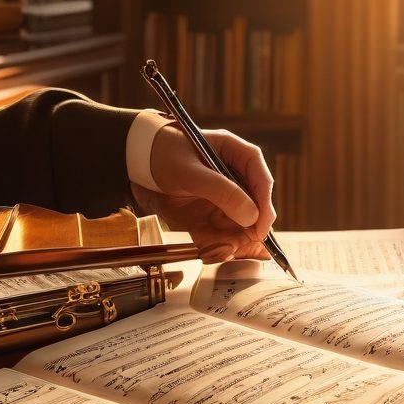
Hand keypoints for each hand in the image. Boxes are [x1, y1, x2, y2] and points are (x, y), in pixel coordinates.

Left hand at [131, 123, 275, 262]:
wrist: (138, 162)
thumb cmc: (164, 156)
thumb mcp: (190, 172)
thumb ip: (221, 192)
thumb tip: (251, 216)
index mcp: (236, 153)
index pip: (261, 180)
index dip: (265, 205)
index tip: (261, 228)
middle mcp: (236, 174)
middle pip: (256, 204)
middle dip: (252, 227)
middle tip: (245, 245)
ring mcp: (225, 193)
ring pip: (241, 221)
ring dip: (236, 238)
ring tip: (226, 250)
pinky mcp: (213, 209)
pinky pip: (223, 229)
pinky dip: (220, 242)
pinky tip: (214, 250)